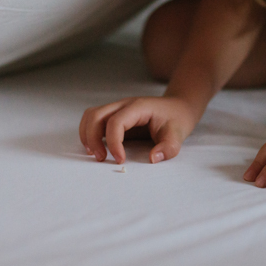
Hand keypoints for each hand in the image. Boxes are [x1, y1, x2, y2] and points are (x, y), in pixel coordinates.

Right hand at [79, 96, 198, 164]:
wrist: (178, 107)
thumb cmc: (177, 119)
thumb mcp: (178, 134)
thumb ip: (168, 147)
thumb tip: (153, 159)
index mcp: (138, 107)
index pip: (116, 122)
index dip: (113, 143)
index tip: (120, 160)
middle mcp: (124, 105)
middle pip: (95, 115)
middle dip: (93, 138)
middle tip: (102, 159)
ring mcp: (117, 109)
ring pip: (91, 116)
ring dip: (87, 135)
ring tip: (95, 154)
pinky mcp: (115, 116)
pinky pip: (94, 120)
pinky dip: (89, 133)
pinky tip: (96, 148)